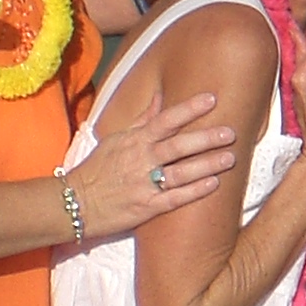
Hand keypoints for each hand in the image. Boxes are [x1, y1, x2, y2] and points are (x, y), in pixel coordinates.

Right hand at [66, 91, 236, 238]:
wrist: (75, 203)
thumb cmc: (98, 169)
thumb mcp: (117, 139)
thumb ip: (142, 120)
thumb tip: (161, 98)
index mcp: (134, 141)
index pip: (165, 120)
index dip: (189, 109)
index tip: (212, 99)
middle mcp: (141, 160)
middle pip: (178, 146)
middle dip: (206, 139)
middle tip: (231, 132)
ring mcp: (144, 184)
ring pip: (181, 172)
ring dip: (207, 165)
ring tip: (231, 158)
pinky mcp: (146, 207)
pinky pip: (175, 198)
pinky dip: (195, 191)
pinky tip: (214, 184)